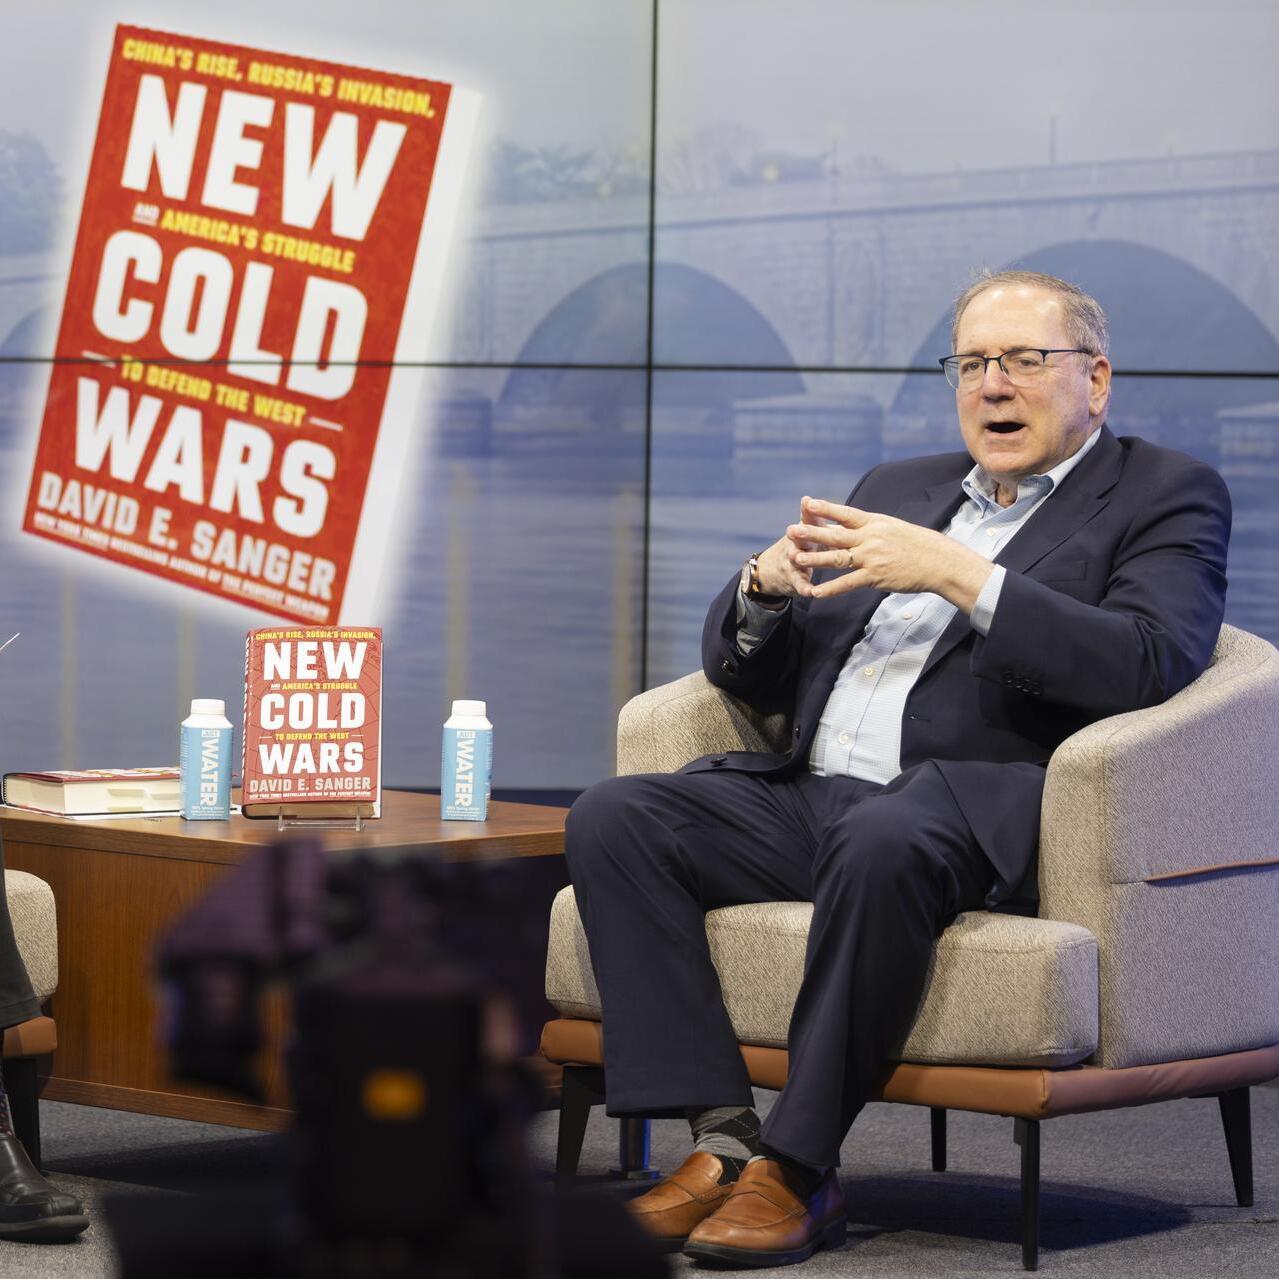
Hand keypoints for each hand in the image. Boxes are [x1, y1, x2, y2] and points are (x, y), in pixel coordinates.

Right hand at [752, 497, 826, 598]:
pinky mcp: (793, 579)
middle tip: (794, 528)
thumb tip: (850, 512)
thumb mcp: (811, 532)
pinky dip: (804, 587)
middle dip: (797, 532)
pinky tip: (810, 592)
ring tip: (798, 558)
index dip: (807, 510)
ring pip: (795, 558)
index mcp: (805, 530)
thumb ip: (827, 523)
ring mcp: (792, 561)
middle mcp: (796, 543)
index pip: (807, 517)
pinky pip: (799, 584)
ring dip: (798, 558)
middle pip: (798, 536)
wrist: (771, 570)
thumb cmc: (802, 546)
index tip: (806, 500)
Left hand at [788, 497, 993, 612]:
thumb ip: (872, 529)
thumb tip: (854, 526)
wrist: (940, 562)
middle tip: (790, 531)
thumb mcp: (895, 528)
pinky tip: (815, 592)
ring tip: (794, 558)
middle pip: (835, 535)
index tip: (807, 504)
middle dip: (811, 532)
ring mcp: (872, 558)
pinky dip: (830, 589)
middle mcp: (870, 538)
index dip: (825, 509)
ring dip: (814, 559)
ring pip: (837, 558)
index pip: (845, 514)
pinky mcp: (875, 577)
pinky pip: (848, 584)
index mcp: (875, 523)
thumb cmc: (920, 545)